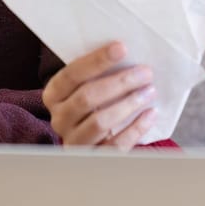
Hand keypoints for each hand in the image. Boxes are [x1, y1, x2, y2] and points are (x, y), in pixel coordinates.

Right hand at [42, 41, 156, 149]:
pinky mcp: (93, 158)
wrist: (93, 142)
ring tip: (150, 91)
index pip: (71, 75)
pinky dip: (135, 129)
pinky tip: (150, 114)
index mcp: (53, 96)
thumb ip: (98, 73)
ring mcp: (74, 141)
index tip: (122, 48)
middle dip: (119, 83)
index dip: (96, 61)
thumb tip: (126, 51)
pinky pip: (115, 145)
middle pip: (86, 98)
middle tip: (145, 72)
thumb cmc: (94, 105)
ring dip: (128, 104)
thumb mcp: (88, 87)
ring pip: (100, 122)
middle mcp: (59, 119)